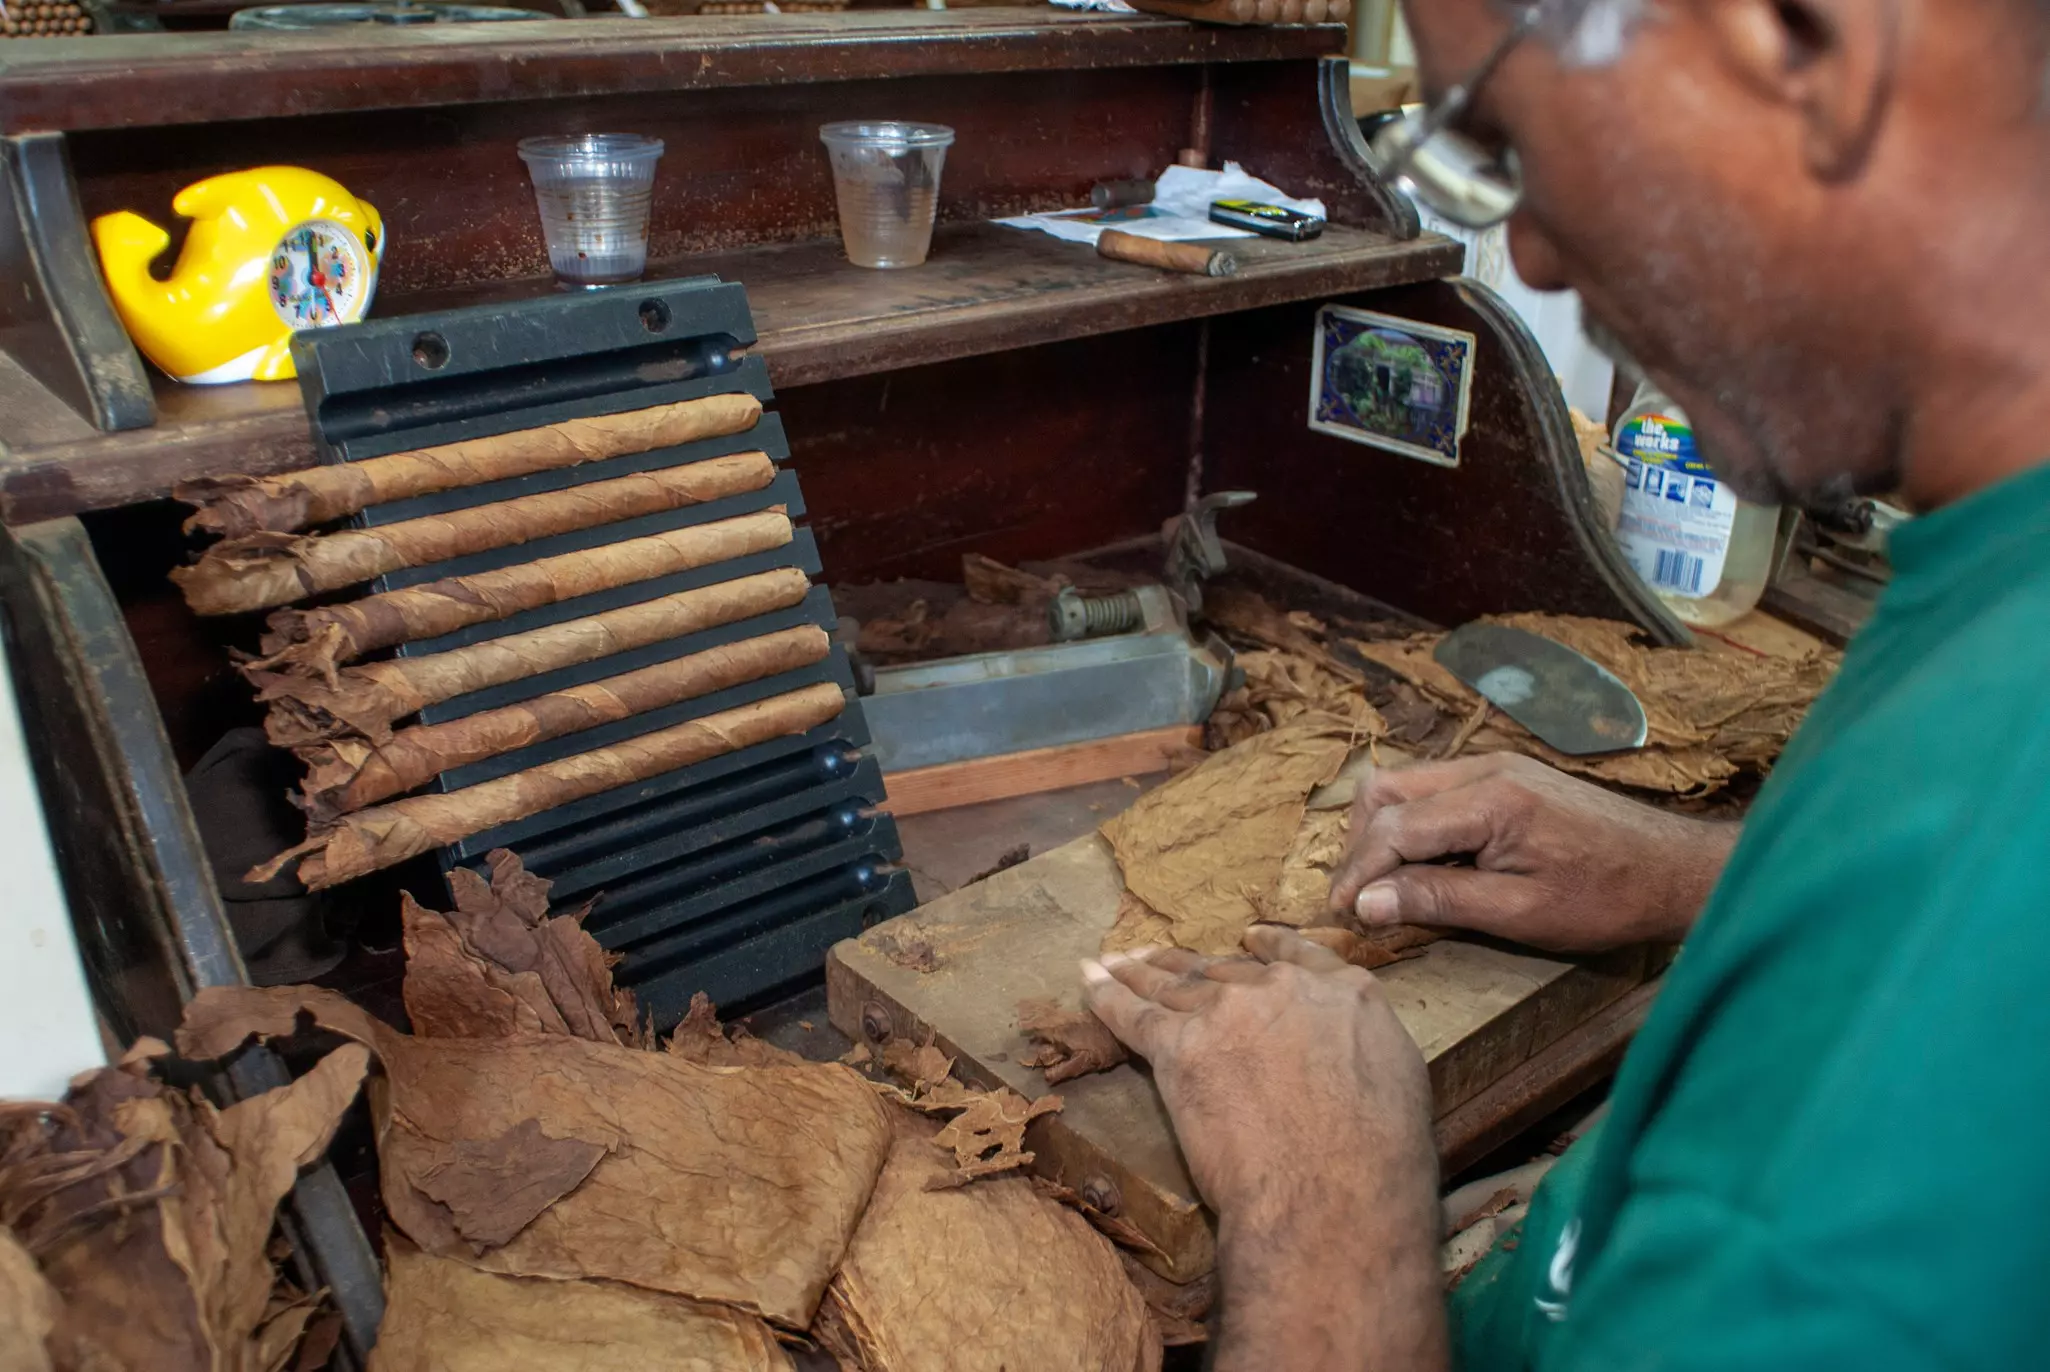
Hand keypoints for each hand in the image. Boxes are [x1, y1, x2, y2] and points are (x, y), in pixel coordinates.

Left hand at [1083, 928, 1445, 1370]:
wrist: (1330, 1192)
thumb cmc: (1380, 1159)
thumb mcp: (1399, 1079)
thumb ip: (1362, 1045)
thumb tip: (1345, 1052)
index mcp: (1342, 992)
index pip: (1296, 957)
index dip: (1267, 949)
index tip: (1248, 941)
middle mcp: (1280, 989)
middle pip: (1225, 972)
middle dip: (1192, 967)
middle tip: (1162, 960)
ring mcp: (1226, 1012)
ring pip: (1174, 984)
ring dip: (1141, 971)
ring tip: (1117, 960)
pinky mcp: (1177, 1047)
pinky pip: (1132, 1013)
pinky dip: (1105, 994)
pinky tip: (1087, 979)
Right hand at [1327, 753, 1737, 951]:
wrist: (1675, 870)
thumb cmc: (1606, 898)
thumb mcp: (1519, 913)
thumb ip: (1439, 901)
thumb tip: (1366, 903)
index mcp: (1490, 800)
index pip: (1393, 827)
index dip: (1359, 873)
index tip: (1342, 916)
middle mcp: (1485, 768)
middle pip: (1386, 791)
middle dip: (1362, 846)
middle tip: (1361, 900)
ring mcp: (1496, 766)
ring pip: (1406, 786)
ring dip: (1385, 834)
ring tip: (1389, 888)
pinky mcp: (1506, 776)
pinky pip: (1436, 791)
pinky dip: (1415, 826)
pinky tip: (1428, 868)